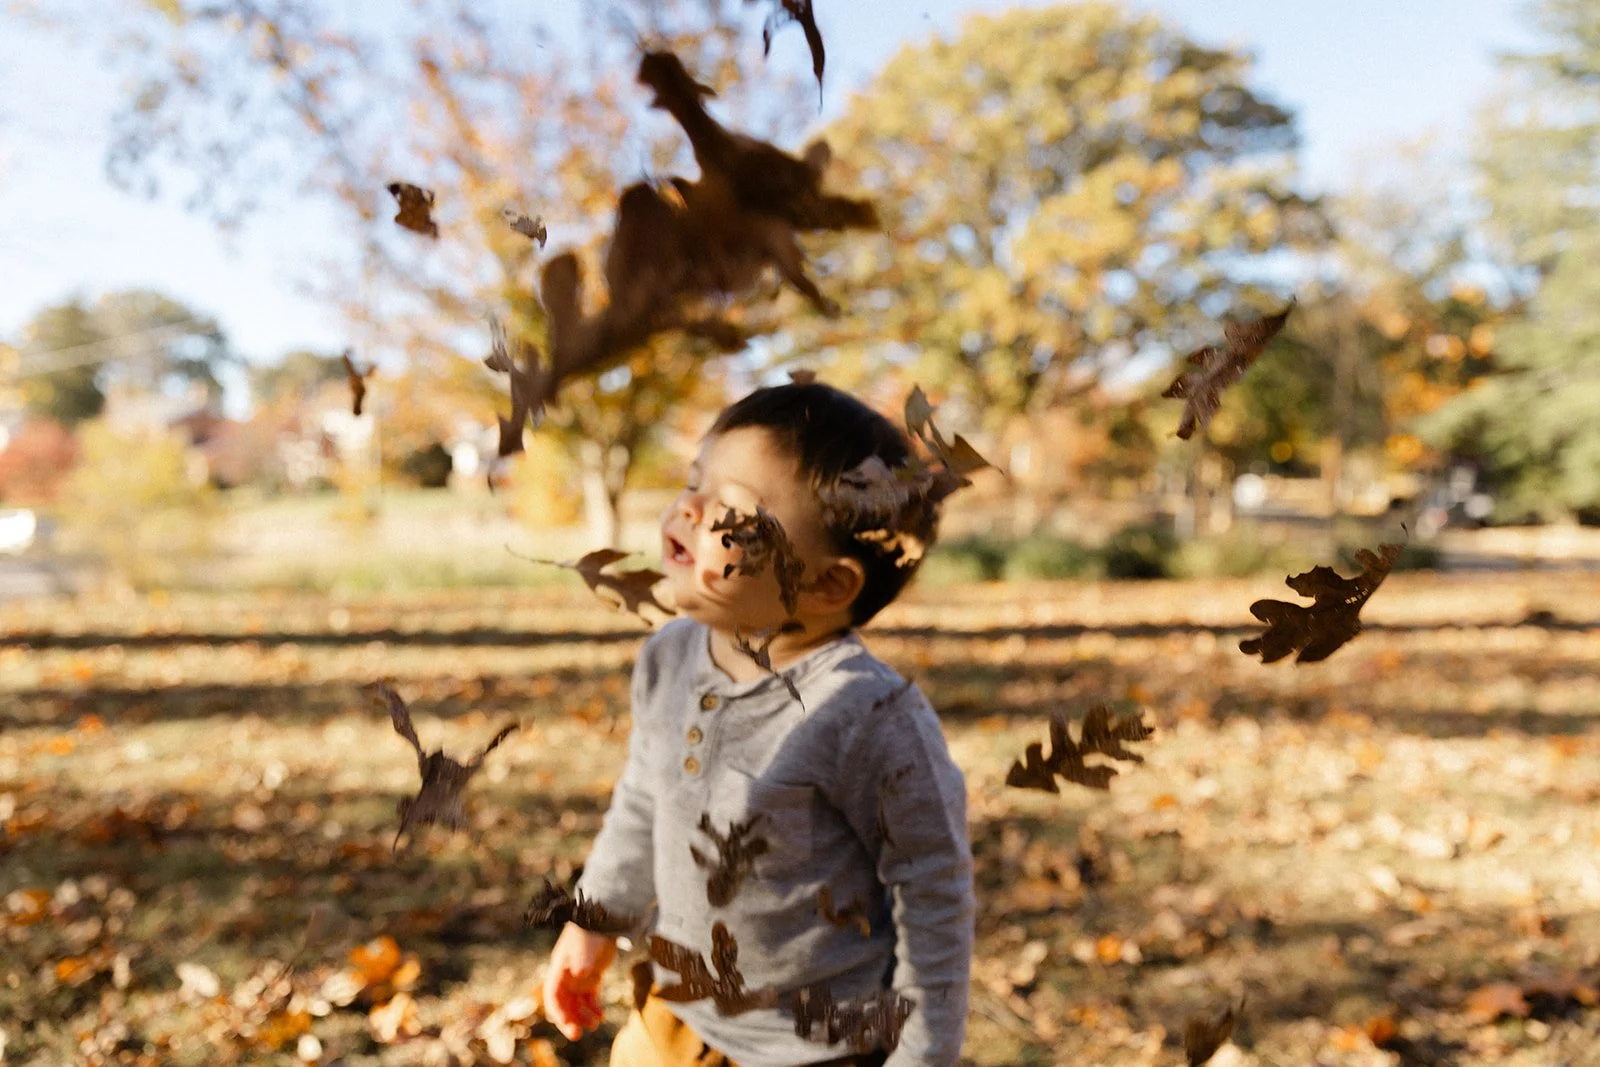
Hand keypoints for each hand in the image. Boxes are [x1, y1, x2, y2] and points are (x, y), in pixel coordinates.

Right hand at [543, 922, 618, 1039]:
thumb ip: (583, 959)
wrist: (605, 919)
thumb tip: (580, 974)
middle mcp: (566, 975)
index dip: (557, 1011)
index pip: (553, 994)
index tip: (566, 1023)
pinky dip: (594, 1008)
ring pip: (576, 1003)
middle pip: (563, 1003)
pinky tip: (601, 1016)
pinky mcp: (592, 976)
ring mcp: (578, 977)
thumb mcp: (587, 944)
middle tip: (577, 1034)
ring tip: (594, 1025)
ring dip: (582, 1016)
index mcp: (559, 968)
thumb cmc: (592, 930)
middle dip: (568, 1020)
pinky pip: (590, 997)